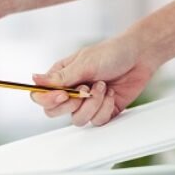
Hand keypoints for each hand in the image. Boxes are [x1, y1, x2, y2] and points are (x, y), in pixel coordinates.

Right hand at [30, 37, 156, 126]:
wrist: (140, 56)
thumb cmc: (111, 53)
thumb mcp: (84, 63)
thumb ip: (60, 77)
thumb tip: (34, 80)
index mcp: (60, 78)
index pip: (40, 96)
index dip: (48, 100)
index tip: (64, 95)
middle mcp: (70, 92)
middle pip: (54, 112)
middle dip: (72, 105)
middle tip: (85, 91)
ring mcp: (85, 103)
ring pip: (77, 119)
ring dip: (92, 104)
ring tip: (102, 86)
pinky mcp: (102, 111)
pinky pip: (96, 121)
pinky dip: (105, 108)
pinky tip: (111, 93)